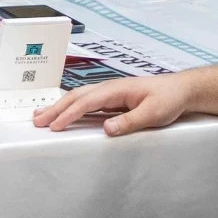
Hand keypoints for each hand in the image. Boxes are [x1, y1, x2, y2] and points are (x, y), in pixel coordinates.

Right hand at [32, 72, 195, 135]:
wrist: (181, 89)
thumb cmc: (168, 99)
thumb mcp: (153, 114)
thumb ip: (129, 121)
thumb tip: (106, 129)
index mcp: (115, 90)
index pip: (86, 102)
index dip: (69, 114)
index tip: (54, 126)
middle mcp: (108, 88)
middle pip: (75, 97)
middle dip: (55, 109)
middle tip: (36, 121)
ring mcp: (109, 92)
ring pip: (78, 97)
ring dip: (59, 106)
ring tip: (41, 115)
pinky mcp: (112, 99)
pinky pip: (86, 102)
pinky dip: (71, 107)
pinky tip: (64, 113)